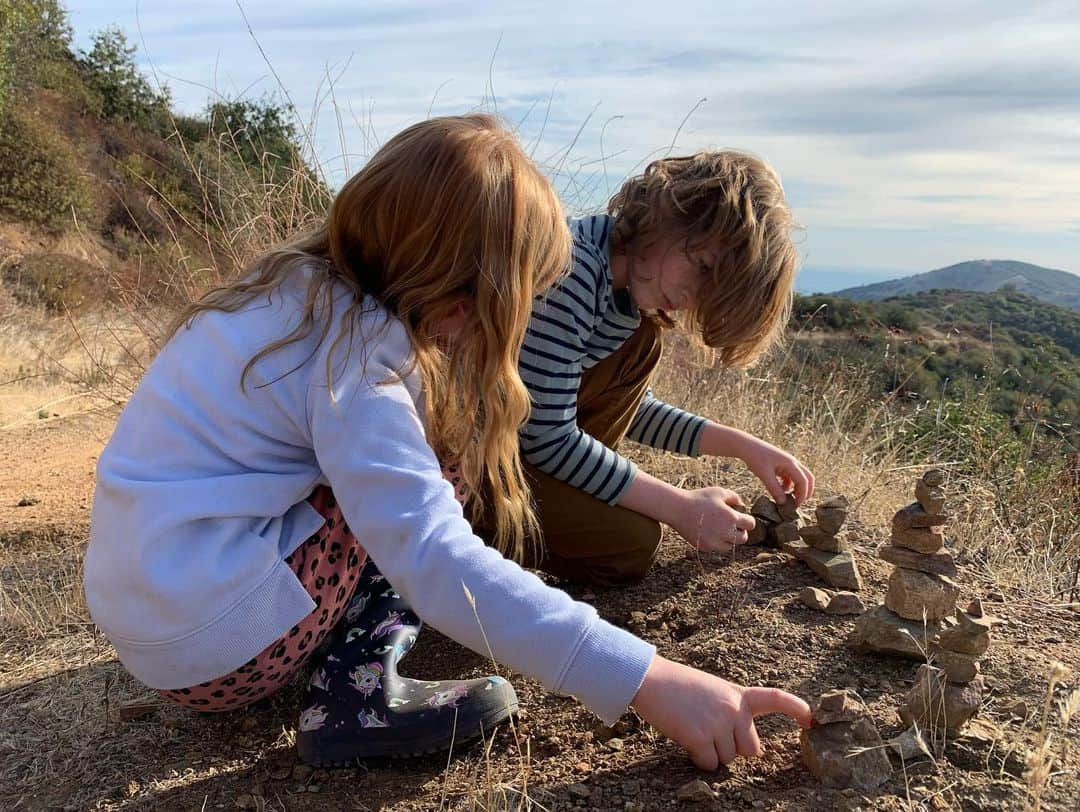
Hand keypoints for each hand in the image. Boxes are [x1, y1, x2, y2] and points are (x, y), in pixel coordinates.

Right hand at [631, 655, 811, 768]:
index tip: (811, 721)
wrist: (650, 678)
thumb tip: (739, 747)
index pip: (775, 699)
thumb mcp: (713, 690)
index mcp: (738, 694)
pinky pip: (709, 764)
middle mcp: (733, 709)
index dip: (797, 709)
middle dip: (733, 750)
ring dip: (711, 753)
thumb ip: (730, 710)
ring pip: (727, 759)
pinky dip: (698, 759)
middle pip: (750, 750)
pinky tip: (686, 739)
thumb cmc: (678, 685)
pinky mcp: (700, 736)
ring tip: (693, 728)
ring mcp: (718, 722)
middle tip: (710, 732)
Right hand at [670, 487, 755, 551]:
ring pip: (730, 545)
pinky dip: (715, 541)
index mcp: (731, 518)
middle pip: (743, 538)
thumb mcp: (719, 492)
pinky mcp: (705, 547)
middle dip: (740, 531)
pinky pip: (716, 547)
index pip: (750, 524)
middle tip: (732, 525)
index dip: (747, 520)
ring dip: (728, 538)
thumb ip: (734, 497)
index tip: (742, 517)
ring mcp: (715, 542)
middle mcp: (725, 532)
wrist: (677, 509)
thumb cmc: (699, 498)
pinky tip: (708, 530)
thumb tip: (741, 505)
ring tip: (719, 528)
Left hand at [737, 437, 814, 505]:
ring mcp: (787, 463)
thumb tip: (783, 503)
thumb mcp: (764, 475)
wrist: (746, 446)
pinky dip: (788, 485)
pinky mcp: (781, 465)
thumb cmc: (755, 458)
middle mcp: (792, 462)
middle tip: (798, 503)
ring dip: (797, 488)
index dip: (803, 495)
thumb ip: (774, 489)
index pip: (804, 481)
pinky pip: (790, 477)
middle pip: (808, 478)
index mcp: (791, 464)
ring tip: (787, 500)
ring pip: (799, 478)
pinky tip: (779, 490)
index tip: (796, 506)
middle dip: (806, 492)